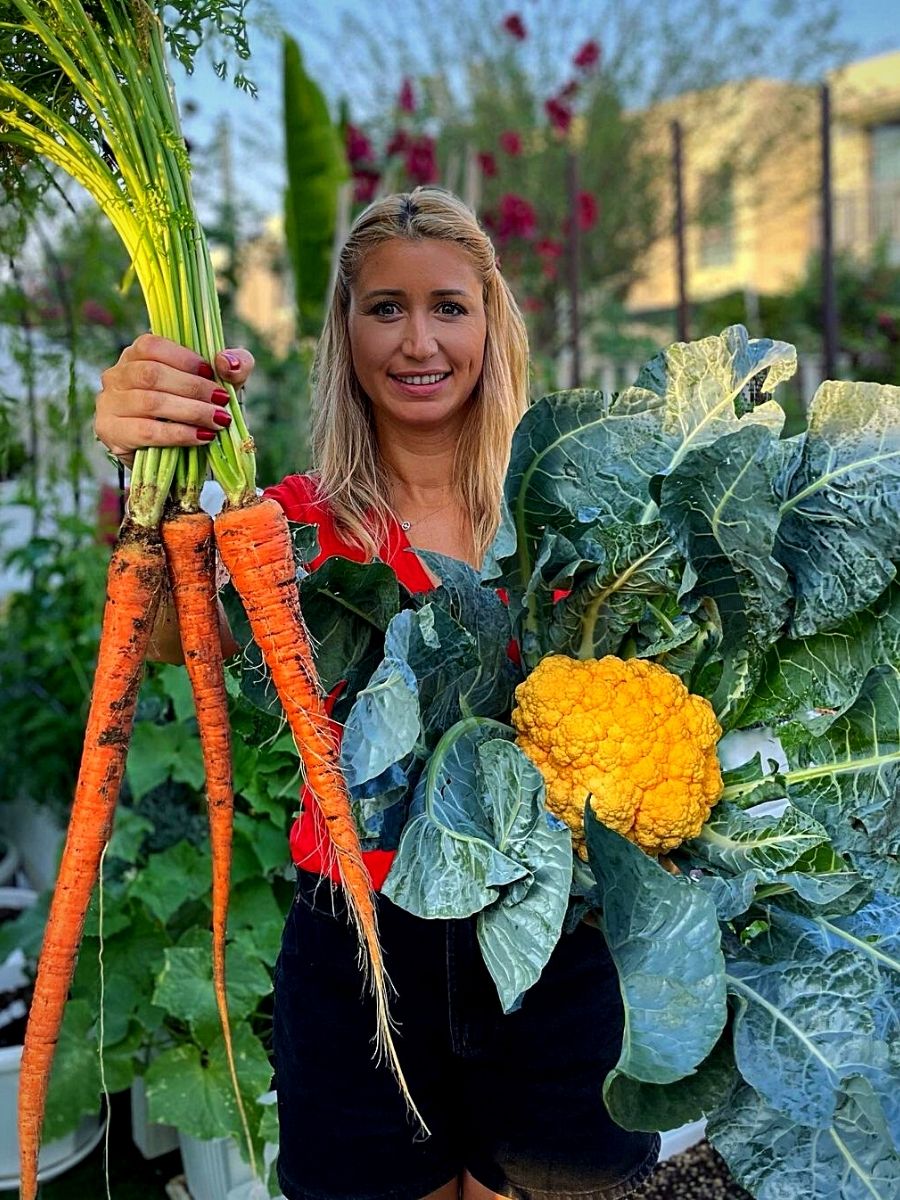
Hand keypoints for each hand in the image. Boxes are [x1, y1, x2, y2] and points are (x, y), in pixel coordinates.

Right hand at [93, 333, 254, 468]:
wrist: (177, 455)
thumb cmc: (195, 409)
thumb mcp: (219, 383)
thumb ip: (233, 365)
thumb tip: (227, 362)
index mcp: (136, 355)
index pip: (152, 345)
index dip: (184, 358)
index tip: (212, 373)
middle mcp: (116, 375)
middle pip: (151, 374)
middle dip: (193, 388)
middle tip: (222, 401)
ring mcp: (109, 403)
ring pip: (150, 403)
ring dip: (190, 412)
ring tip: (218, 421)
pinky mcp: (111, 432)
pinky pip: (147, 431)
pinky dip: (179, 434)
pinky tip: (203, 437)